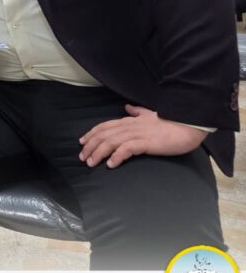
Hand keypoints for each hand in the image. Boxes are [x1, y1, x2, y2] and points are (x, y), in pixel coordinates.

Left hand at [78, 104, 208, 168]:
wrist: (189, 124)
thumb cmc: (171, 122)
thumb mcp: (150, 114)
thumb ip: (138, 112)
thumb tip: (127, 108)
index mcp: (130, 120)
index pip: (105, 126)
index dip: (91, 134)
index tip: (82, 142)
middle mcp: (130, 126)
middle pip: (103, 135)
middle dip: (90, 146)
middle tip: (82, 157)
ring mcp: (138, 134)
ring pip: (111, 142)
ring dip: (98, 152)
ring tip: (91, 163)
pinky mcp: (147, 143)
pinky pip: (127, 149)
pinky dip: (117, 156)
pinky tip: (111, 164)